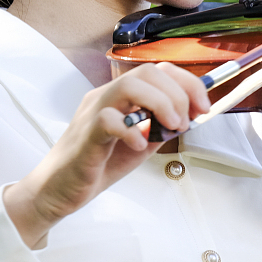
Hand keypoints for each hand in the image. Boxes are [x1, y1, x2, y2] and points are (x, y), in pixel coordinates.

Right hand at [2, 63, 208, 247]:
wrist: (58, 189)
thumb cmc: (96, 165)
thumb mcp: (139, 143)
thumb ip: (161, 128)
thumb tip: (191, 117)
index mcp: (119, 96)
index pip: (157, 71)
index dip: (187, 83)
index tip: (204, 107)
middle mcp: (105, 97)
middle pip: (146, 72)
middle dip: (178, 94)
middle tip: (184, 123)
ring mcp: (93, 113)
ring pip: (129, 86)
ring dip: (160, 105)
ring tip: (168, 129)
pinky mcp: (85, 136)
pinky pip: (108, 120)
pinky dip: (131, 131)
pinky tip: (139, 147)